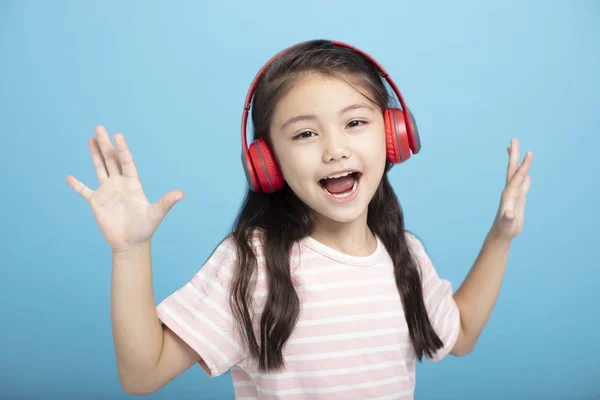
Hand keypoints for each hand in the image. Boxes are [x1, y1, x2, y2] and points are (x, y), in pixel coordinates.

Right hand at [66, 126, 183, 250]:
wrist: (131, 243)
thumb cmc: (145, 229)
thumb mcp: (156, 214)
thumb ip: (166, 202)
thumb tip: (181, 194)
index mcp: (133, 184)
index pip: (127, 162)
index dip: (123, 149)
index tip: (118, 136)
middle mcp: (120, 183)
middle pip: (111, 160)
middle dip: (105, 144)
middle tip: (99, 127)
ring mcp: (107, 191)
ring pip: (100, 168)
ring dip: (95, 154)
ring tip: (90, 138)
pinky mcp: (96, 202)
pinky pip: (84, 191)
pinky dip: (76, 185)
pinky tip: (69, 177)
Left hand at [491, 138, 532, 240]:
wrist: (501, 235)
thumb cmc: (504, 229)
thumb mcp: (506, 224)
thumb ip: (507, 219)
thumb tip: (509, 214)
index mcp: (508, 193)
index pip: (517, 176)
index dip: (524, 165)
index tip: (529, 153)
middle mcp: (509, 190)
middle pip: (512, 169)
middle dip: (514, 154)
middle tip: (513, 139)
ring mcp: (514, 194)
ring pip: (517, 174)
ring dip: (518, 162)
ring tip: (519, 151)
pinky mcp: (518, 200)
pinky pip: (522, 185)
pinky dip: (525, 177)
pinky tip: (526, 173)